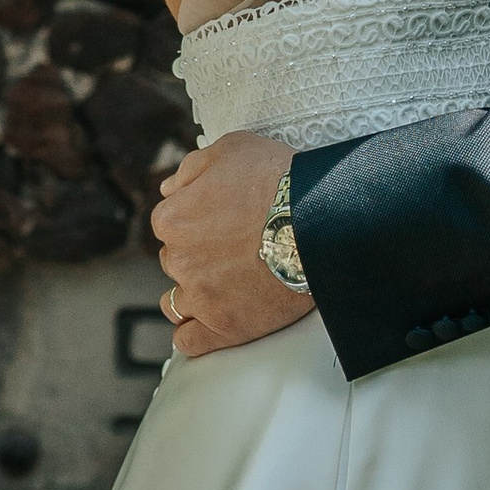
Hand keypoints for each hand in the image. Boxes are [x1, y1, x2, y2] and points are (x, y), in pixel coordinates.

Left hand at [149, 131, 315, 358]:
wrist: (320, 220)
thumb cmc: (280, 179)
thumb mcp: (232, 148)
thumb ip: (191, 168)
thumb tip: (169, 189)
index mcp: (173, 218)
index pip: (169, 223)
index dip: (195, 219)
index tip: (218, 221)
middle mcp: (179, 260)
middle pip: (176, 260)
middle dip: (197, 254)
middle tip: (232, 248)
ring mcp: (201, 297)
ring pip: (176, 303)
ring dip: (191, 295)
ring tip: (220, 287)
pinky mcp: (224, 327)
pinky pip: (190, 341)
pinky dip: (195, 334)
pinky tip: (209, 323)